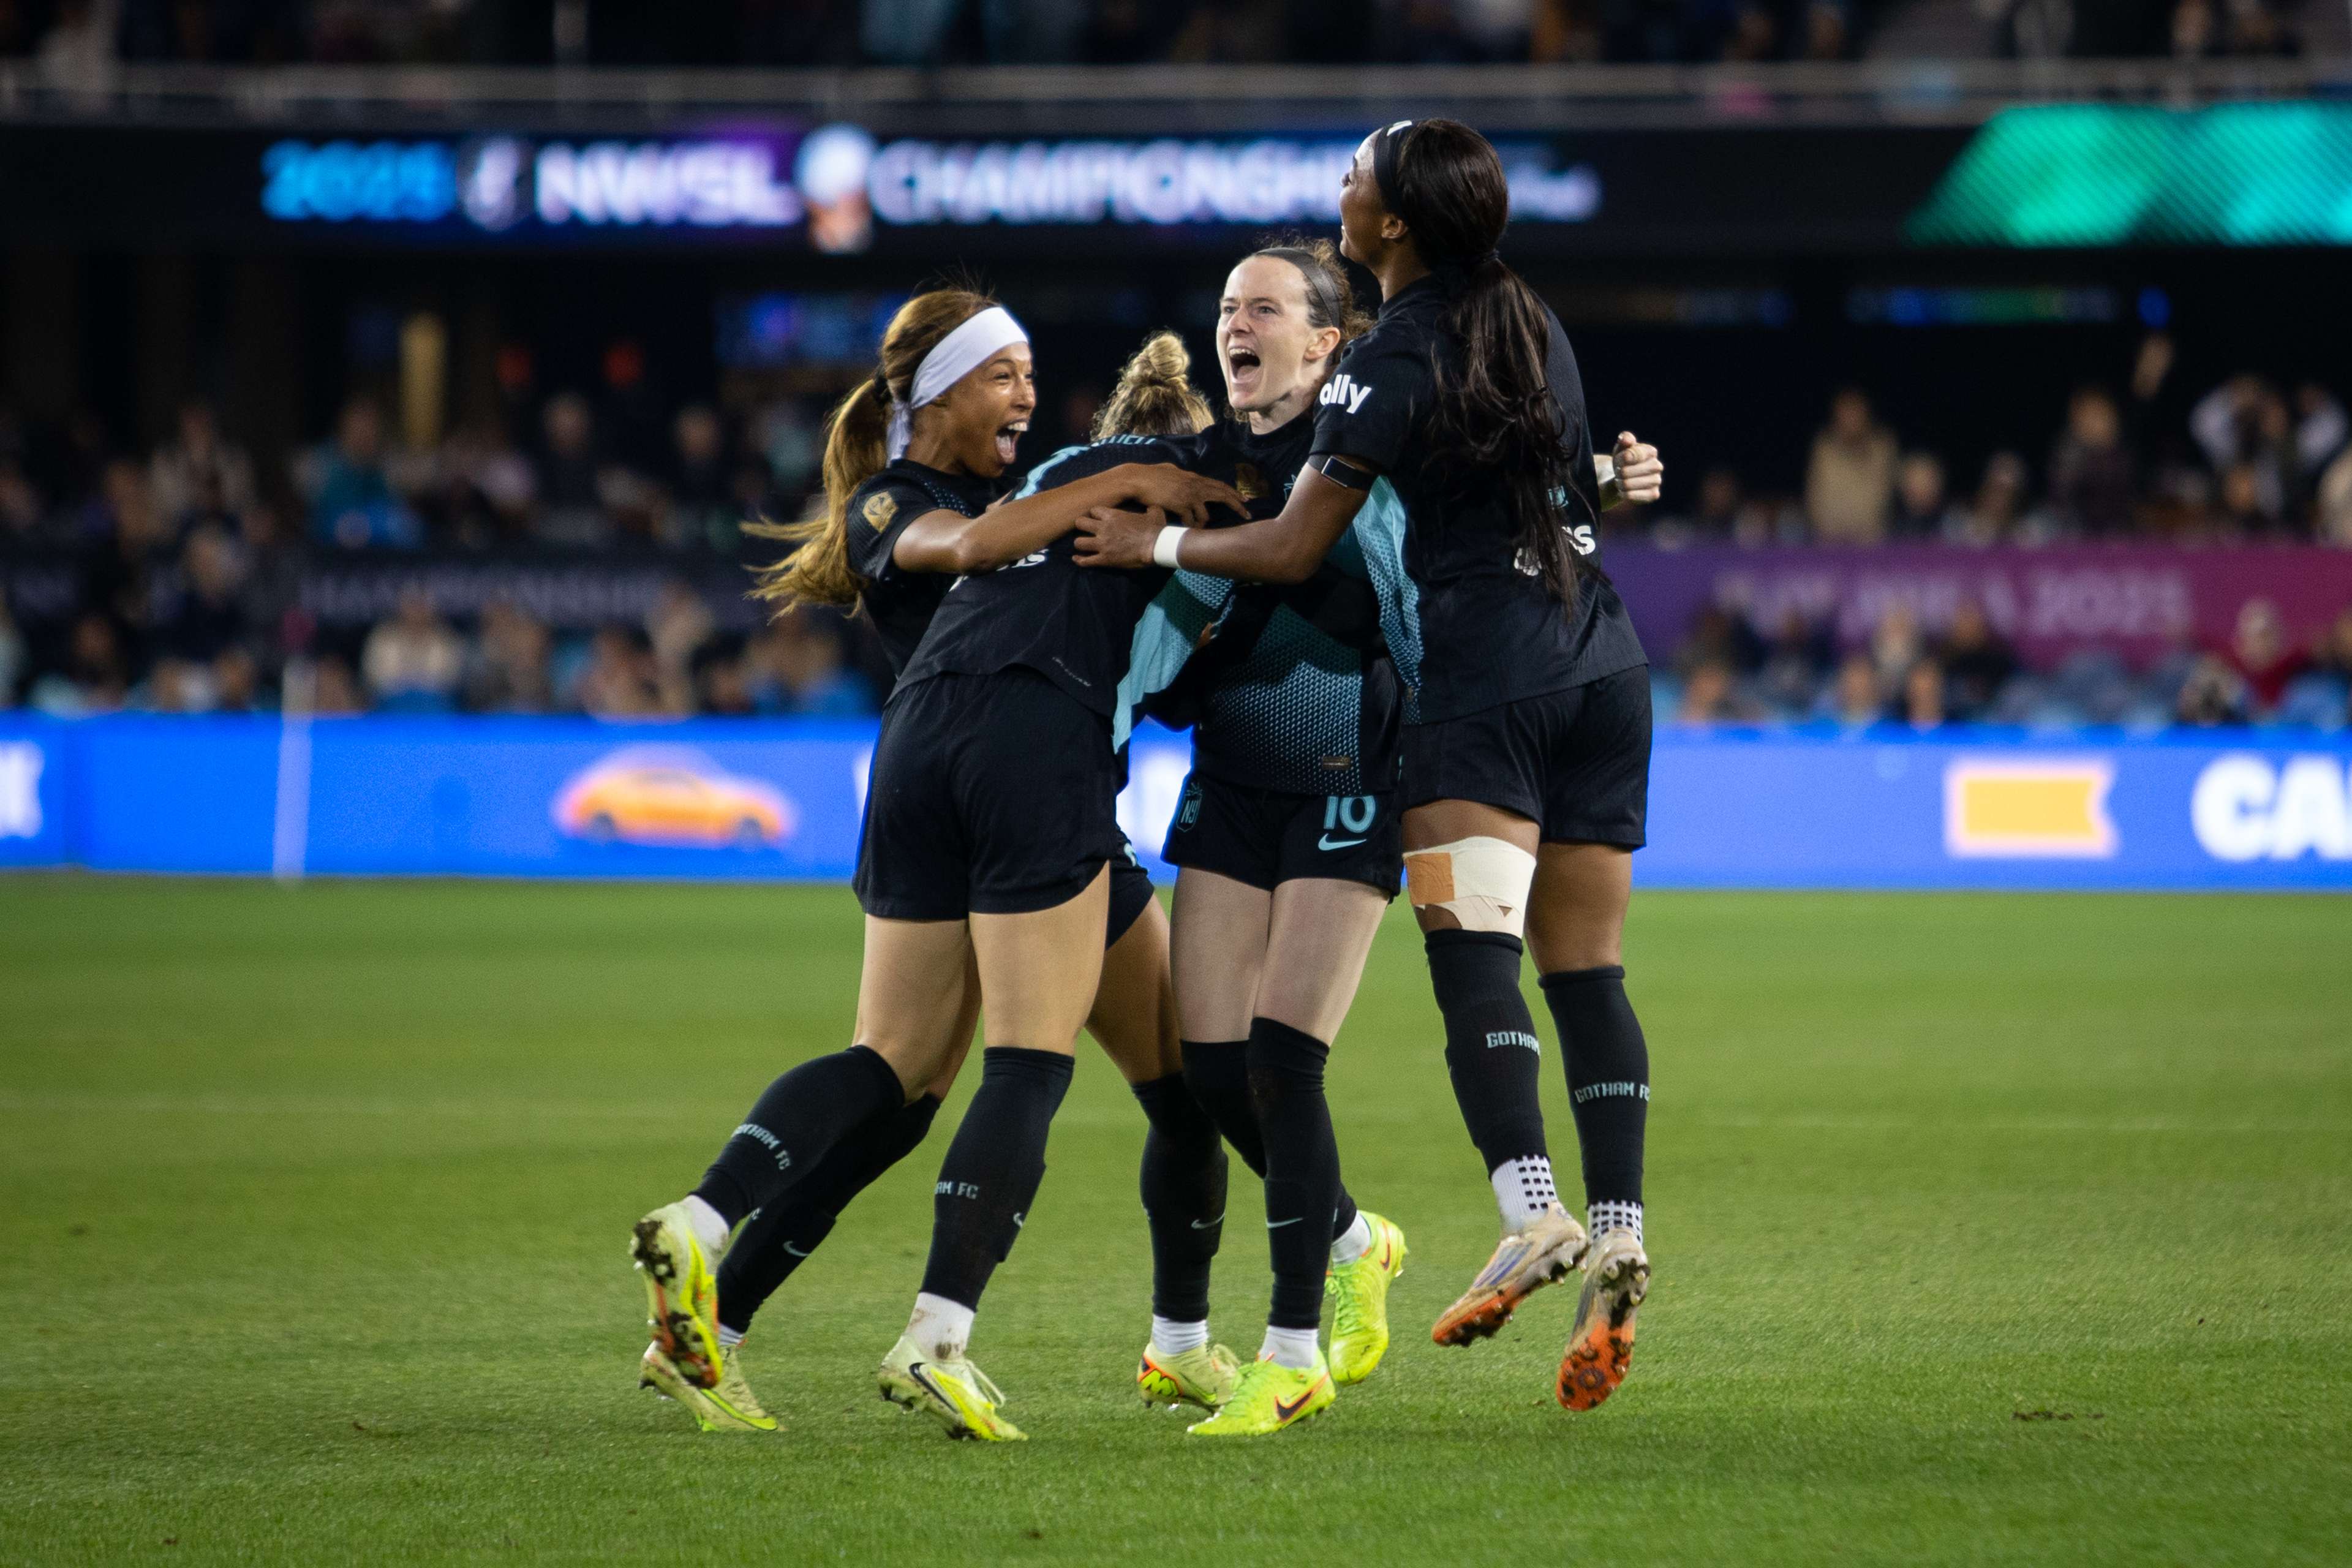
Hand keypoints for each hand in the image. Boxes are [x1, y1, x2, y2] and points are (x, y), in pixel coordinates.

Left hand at [1074, 505, 1165, 568]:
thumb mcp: (1154, 512)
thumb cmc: (1156, 529)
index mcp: (1113, 515)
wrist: (1157, 547)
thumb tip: (1151, 508)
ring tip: (1083, 546)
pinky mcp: (1105, 559)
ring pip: (1078, 542)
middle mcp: (1103, 528)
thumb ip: (1149, 508)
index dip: (1094, 514)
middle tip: (1087, 531)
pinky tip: (1077, 560)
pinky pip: (1085, 561)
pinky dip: (1080, 561)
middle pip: (1080, 523)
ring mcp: (1102, 544)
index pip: (1093, 510)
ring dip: (1080, 544)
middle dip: (1082, 527)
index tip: (1097, 519)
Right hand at [1117, 464, 1248, 524]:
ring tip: (1200, 528)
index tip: (1245, 500)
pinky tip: (1189, 530)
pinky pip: (1191, 521)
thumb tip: (1181, 471)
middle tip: (1247, 515)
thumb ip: (1181, 474)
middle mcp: (1195, 485)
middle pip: (1222, 495)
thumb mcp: (1171, 470)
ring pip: (1206, 514)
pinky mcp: (1179, 505)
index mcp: (1194, 477)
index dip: (1233, 493)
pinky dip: (1191, 527)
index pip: (1219, 485)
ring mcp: (1188, 495)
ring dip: (1205, 523)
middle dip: (1237, 506)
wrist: (1138, 479)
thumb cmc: (1151, 475)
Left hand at [1611, 431, 1662, 506]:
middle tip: (1618, 472)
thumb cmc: (1623, 461)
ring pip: (1629, 484)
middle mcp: (1657, 466)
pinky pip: (1634, 496)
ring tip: (1620, 482)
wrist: (1624, 478)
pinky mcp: (1653, 494)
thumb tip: (1627, 439)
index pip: (1633, 455)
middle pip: (1628, 471)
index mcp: (1650, 452)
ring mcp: (1657, 481)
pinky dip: (1625, 494)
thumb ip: (1625, 439)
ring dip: (1620, 484)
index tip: (1619, 460)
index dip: (1621, 459)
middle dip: (1619, 473)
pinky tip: (1623, 491)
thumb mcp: (1621, 447)